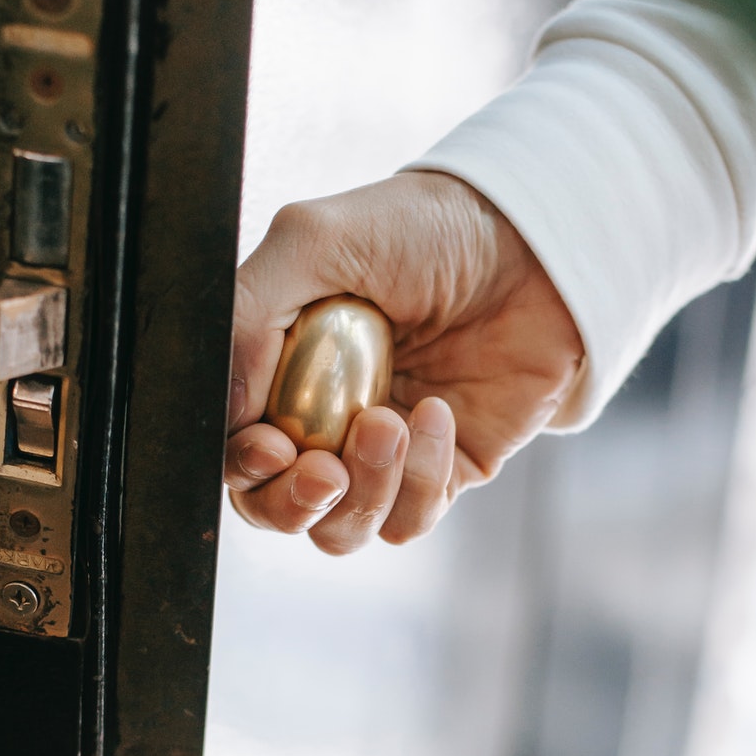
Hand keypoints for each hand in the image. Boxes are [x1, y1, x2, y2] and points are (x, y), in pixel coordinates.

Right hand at [227, 171, 582, 553]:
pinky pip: (411, 519)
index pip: (234, 448)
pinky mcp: (443, 472)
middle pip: (275, 508)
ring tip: (388, 423)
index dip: (242, 466)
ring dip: (361, 491)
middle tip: (322, 469)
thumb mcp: (316, 241)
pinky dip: (419, 479)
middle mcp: (322, 420)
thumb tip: (224, 406)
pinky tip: (436, 411)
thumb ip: (250, 314)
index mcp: (279, 370)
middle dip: (289, 504)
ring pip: (340, 528)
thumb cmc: (422, 227)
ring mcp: (383, 453)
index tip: (271, 445)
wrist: (531, 242)